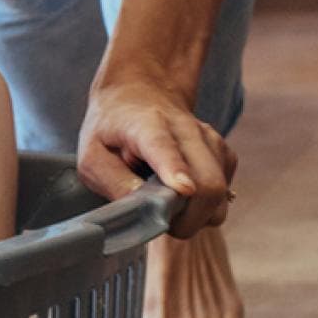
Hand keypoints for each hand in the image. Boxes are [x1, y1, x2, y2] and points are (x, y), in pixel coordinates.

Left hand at [77, 77, 234, 237]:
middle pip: (208, 182)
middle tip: (163, 223)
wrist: (140, 94)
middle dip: (189, 219)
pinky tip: (182, 193)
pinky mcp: (223, 153)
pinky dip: (206, 206)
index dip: (175, 170)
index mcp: (147, 126)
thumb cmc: (112, 130)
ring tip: (168, 204)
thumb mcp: (92, 156)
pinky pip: (225, 194)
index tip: (183, 189)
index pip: (164, 147)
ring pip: (220, 193)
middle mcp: (186, 130)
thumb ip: (113, 182)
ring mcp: (210, 140)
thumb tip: (142, 211)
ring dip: (197, 215)